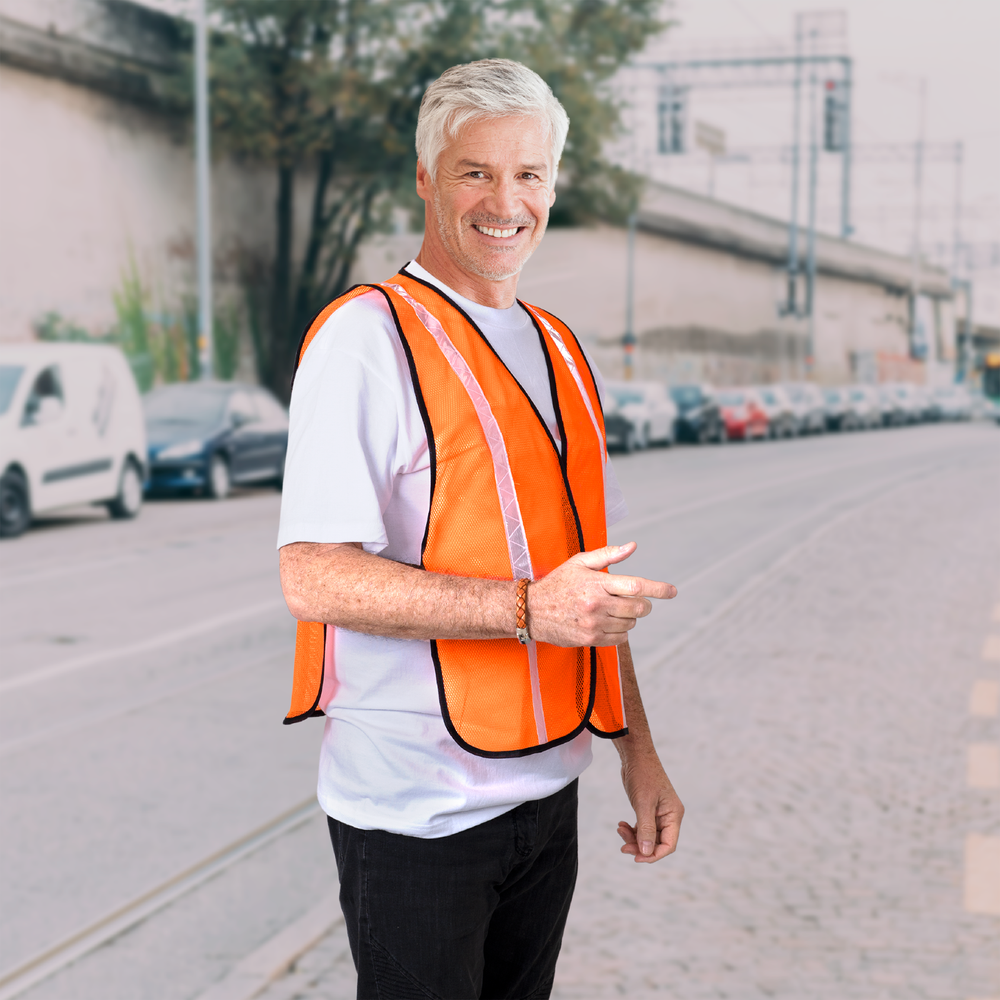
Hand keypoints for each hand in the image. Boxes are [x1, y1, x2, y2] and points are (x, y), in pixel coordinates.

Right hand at [528, 542, 675, 646]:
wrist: (532, 610)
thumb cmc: (559, 583)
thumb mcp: (580, 562)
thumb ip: (608, 554)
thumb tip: (632, 546)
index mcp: (597, 583)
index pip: (635, 586)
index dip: (658, 589)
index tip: (673, 591)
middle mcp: (597, 605)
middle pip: (638, 607)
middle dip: (643, 604)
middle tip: (635, 600)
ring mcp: (594, 624)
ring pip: (631, 624)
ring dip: (629, 617)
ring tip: (611, 609)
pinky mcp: (590, 639)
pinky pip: (620, 638)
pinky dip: (620, 631)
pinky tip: (606, 622)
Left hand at [616, 752, 683, 863]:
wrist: (635, 756)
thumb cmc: (643, 775)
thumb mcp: (643, 803)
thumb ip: (645, 828)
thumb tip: (645, 852)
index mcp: (673, 815)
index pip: (668, 845)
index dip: (653, 855)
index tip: (636, 858)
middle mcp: (668, 816)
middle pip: (657, 842)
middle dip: (640, 846)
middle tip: (623, 847)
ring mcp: (658, 813)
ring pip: (647, 836)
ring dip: (633, 837)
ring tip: (620, 829)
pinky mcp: (648, 809)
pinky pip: (642, 827)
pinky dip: (631, 829)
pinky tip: (621, 825)